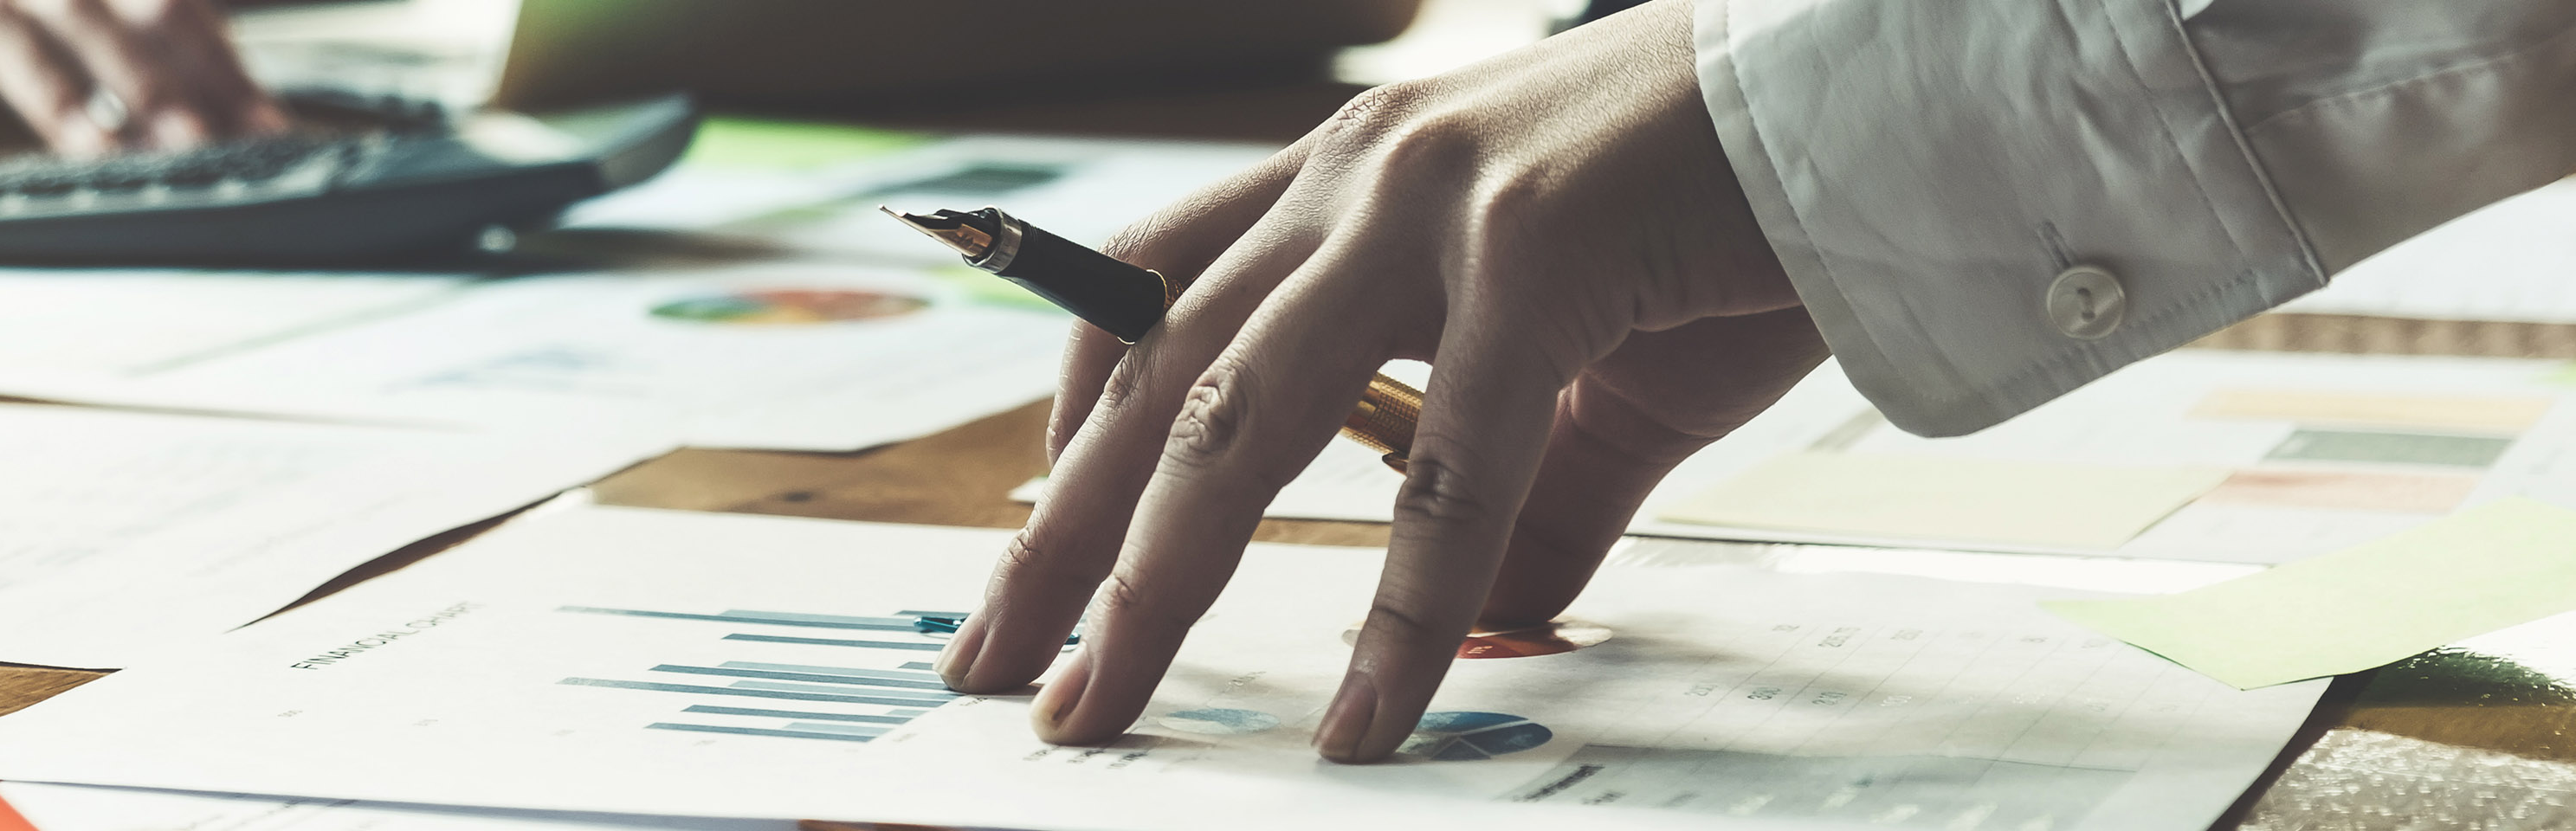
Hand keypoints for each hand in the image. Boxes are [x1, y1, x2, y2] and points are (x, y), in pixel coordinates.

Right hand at [0, 0, 288, 160]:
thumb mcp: (84, 65)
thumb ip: (167, 83)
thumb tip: (271, 134)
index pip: (167, 8)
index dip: (219, 68)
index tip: (268, 132)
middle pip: (94, 17)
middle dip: (152, 83)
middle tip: (198, 146)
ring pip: (2, 34)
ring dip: (54, 92)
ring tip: (97, 148)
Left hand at [933, 0, 1830, 761]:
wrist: (1893, 88)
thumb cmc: (1740, 212)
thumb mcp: (1594, 361)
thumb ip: (1528, 490)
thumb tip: (1487, 623)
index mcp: (1354, 173)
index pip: (1150, 288)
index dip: (1071, 415)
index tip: (1036, 529)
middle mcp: (1361, 172)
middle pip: (1150, 373)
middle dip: (1058, 538)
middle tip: (990, 665)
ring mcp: (1435, 205)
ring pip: (1238, 418)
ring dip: (1153, 579)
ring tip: (1099, 703)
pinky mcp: (1538, 256)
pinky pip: (1443, 471)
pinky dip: (1399, 611)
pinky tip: (1371, 716)